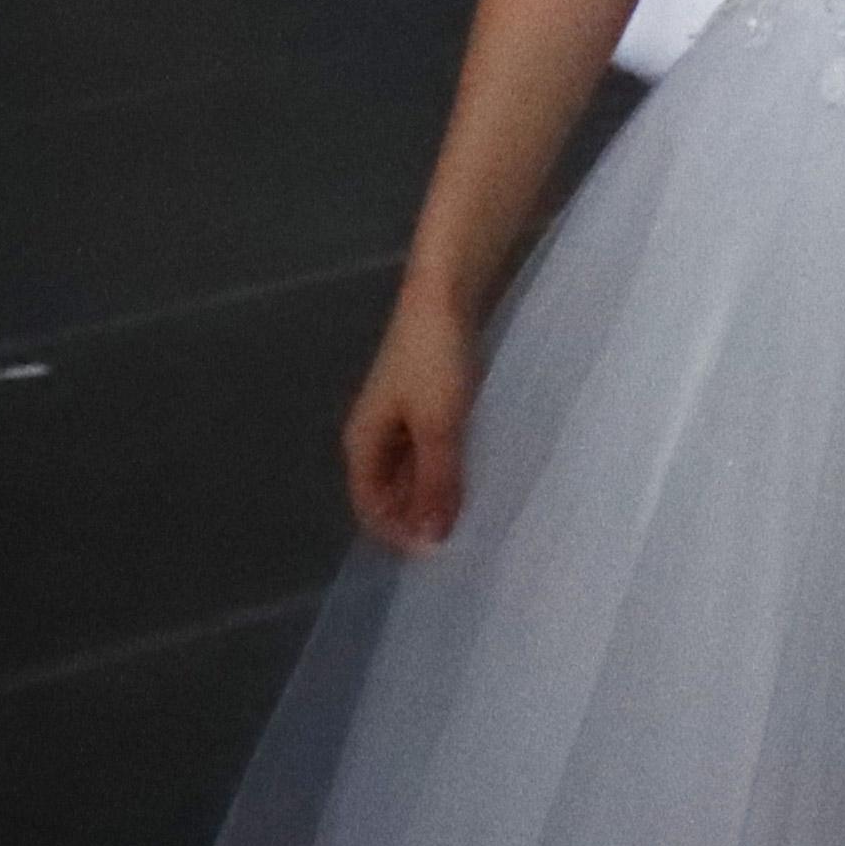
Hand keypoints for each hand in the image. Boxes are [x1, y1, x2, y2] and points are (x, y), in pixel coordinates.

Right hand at [342, 287, 482, 551]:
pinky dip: (451, 468)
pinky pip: (433, 452)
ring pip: (415, 475)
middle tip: (469, 538)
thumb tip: (430, 542)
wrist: (446, 291)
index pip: (371, 510)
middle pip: (392, 495)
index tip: (446, 553)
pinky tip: (481, 474)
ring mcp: (400, 419)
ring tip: (479, 512)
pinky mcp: (426, 404)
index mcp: (363, 443)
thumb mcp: (439, 427)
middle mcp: (375, 436)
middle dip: (423, 518)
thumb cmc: (436, 359)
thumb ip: (436, 484)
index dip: (401, 536)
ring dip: (440, 494)